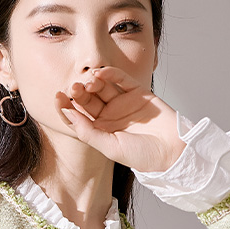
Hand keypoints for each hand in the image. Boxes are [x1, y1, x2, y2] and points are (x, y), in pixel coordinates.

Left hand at [54, 65, 186, 172]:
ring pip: (102, 87)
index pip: (78, 116)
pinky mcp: (137, 92)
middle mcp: (109, 116)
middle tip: (74, 87)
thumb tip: (68, 114)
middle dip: (78, 92)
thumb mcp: (110, 148)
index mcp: (100, 131)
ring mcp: (123, 103)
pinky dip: (110, 73)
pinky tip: (101, 72)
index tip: (58, 97)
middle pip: (88, 99)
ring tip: (88, 82)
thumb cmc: (143, 155)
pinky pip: (121, 79)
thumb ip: (89, 132)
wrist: (172, 152)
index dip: (66, 106)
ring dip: (92, 82)